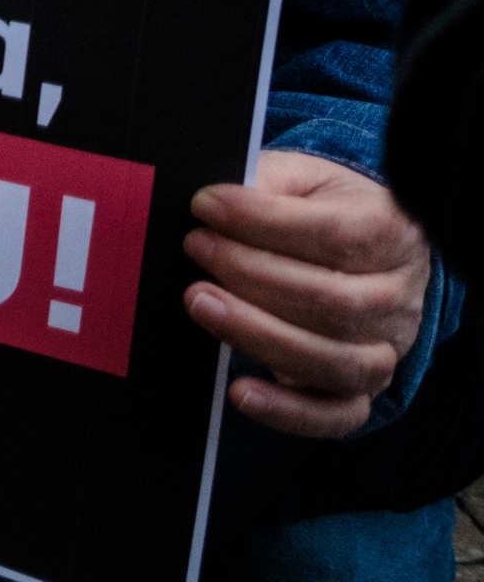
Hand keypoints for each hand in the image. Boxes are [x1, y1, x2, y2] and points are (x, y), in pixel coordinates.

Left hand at [184, 150, 432, 437]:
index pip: (337, 234)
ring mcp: (385, 349)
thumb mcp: (299, 178)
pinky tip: (240, 391)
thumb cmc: (318, 208)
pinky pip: (337, 416)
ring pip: (337, 360)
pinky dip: (288, 411)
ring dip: (260, 335)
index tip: (205, 206)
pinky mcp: (360, 391)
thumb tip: (211, 203)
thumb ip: (265, 184)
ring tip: (200, 303)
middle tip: (196, 249)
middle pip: (335, 302)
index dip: (264, 221)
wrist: (359, 245)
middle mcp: (397, 297)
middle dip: (252, 276)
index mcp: (390, 232)